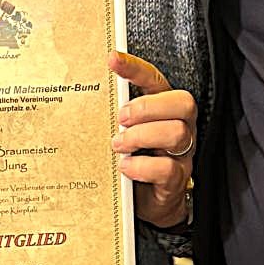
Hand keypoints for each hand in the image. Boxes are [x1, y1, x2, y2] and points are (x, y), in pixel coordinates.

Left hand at [109, 51, 196, 228]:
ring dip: (141, 136)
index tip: (112, 60)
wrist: (149, 204)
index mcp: (163, 110)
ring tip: (119, 145)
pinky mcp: (175, 181)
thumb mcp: (124, 133)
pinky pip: (168, 169)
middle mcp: (179, 127)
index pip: (156, 80)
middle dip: (148, 106)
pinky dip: (143, 166)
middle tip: (121, 118)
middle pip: (183, 103)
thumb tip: (81, 97)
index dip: (136, 69)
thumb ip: (113, 116)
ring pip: (177, 133)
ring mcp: (180, 154)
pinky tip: (126, 167)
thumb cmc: (134, 161)